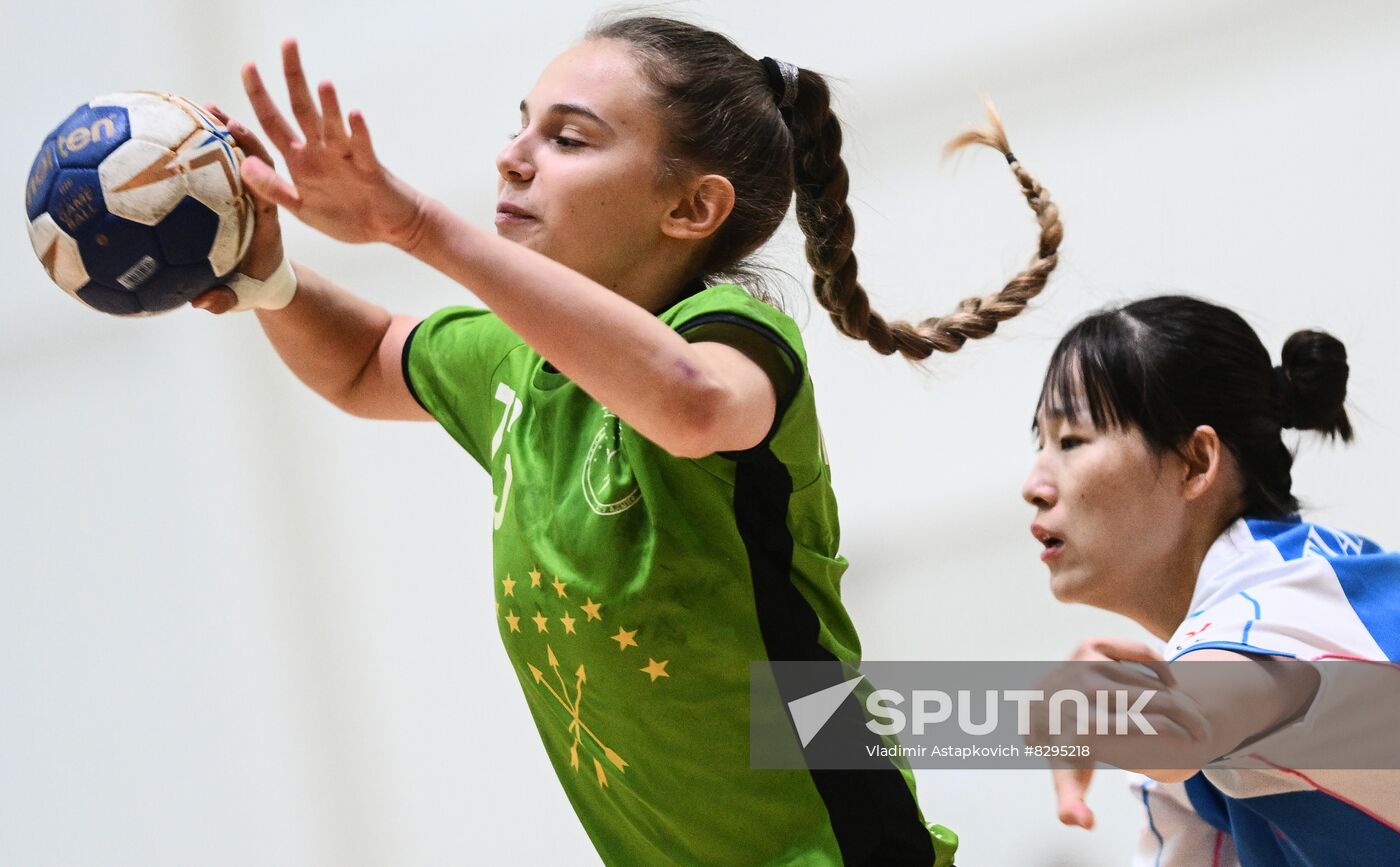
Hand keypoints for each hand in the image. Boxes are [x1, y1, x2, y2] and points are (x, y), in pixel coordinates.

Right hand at [191, 105, 284, 314]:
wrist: (268, 282)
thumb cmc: (254, 287)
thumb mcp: (243, 296)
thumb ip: (225, 299)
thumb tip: (201, 303)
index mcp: (267, 218)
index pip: (265, 183)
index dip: (253, 161)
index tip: (235, 140)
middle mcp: (260, 198)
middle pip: (256, 157)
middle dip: (238, 132)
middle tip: (211, 110)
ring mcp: (248, 192)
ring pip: (238, 155)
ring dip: (219, 130)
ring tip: (194, 106)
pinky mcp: (235, 192)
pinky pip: (220, 165)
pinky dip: (204, 147)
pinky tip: (176, 129)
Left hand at [237, 39, 423, 246]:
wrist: (388, 227)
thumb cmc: (347, 217)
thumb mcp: (302, 208)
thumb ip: (274, 189)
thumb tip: (244, 165)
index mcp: (300, 161)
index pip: (269, 127)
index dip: (248, 109)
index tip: (225, 92)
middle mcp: (320, 151)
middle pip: (301, 108)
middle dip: (292, 77)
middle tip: (286, 44)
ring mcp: (345, 157)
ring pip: (332, 125)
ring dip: (326, 104)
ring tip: (321, 83)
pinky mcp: (369, 168)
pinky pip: (362, 146)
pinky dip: (358, 131)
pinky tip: (353, 114)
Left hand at [1035, 638, 1207, 826]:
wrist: (1040, 706)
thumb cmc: (1066, 748)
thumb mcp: (1067, 775)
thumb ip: (1070, 802)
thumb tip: (1084, 823)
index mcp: (1066, 723)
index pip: (1126, 728)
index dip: (1165, 732)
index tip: (1191, 745)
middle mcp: (1071, 690)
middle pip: (1141, 701)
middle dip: (1180, 715)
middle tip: (1201, 731)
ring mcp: (1078, 664)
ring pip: (1140, 680)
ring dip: (1172, 697)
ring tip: (1189, 715)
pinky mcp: (1088, 647)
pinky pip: (1133, 653)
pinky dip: (1157, 665)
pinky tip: (1169, 683)